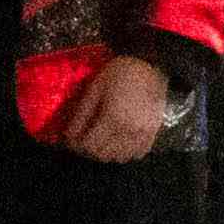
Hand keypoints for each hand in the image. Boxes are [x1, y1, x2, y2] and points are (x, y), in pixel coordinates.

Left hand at [58, 52, 174, 163]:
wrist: (150, 65)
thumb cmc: (118, 73)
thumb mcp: (95, 89)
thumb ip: (82, 114)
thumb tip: (69, 135)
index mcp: (112, 119)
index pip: (89, 145)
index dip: (76, 145)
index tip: (70, 139)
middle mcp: (129, 132)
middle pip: (103, 155)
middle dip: (89, 150)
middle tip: (83, 139)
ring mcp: (143, 135)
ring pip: (120, 158)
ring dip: (106, 153)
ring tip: (100, 141)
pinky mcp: (153, 133)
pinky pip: (136, 154)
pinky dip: (125, 153)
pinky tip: (118, 142)